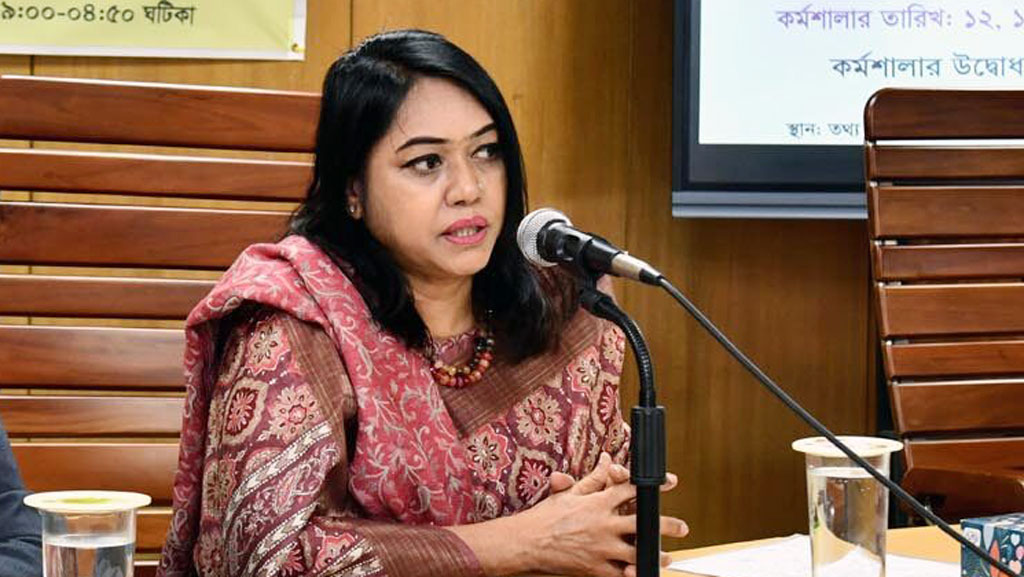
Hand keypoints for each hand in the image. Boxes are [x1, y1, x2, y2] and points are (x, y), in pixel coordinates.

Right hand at [526, 453, 687, 576]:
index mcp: (598, 502)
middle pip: (642, 523)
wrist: (526, 542)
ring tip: (665, 556)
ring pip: (636, 553)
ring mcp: (600, 548)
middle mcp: (603, 524)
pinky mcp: (594, 568)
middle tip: (681, 527)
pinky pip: (619, 574)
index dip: (653, 485)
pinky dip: (632, 574)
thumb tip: (607, 458)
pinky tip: (642, 573)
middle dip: (665, 525)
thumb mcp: (570, 493)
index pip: (632, 489)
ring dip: (654, 555)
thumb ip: (594, 478)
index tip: (669, 483)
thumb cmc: (546, 517)